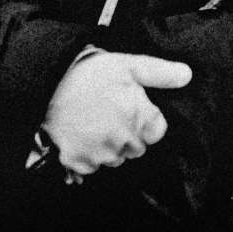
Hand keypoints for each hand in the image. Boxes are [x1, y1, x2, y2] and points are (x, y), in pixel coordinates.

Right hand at [42, 50, 192, 177]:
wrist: (45, 85)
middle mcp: (124, 142)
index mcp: (141, 119)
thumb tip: (187, 76)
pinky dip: (87, 154)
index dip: (146, 120)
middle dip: (127, 134)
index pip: (157, 131)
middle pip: (136, 147)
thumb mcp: (128, 65)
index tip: (132, 110)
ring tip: (92, 122)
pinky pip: (91, 166)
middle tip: (108, 113)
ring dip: (108, 146)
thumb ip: (160, 73)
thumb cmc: (89, 73)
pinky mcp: (79, 162)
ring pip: (114, 158)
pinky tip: (79, 134)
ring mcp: (101, 155)